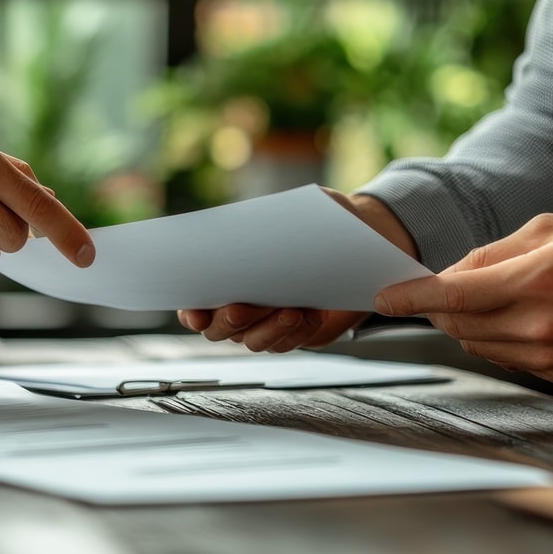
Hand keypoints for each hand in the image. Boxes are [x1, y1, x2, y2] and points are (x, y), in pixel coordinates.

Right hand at [177, 189, 417, 352]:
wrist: (362, 238)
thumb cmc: (320, 221)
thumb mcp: (296, 210)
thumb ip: (269, 219)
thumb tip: (252, 225)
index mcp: (228, 279)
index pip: (196, 305)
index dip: (191, 312)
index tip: (194, 311)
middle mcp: (243, 306)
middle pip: (220, 330)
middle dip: (229, 320)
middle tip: (241, 306)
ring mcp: (269, 323)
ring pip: (254, 341)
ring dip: (267, 329)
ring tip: (288, 311)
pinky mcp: (299, 333)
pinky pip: (289, 343)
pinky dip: (295, 332)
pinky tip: (308, 315)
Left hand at [373, 213, 552, 384]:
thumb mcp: (550, 229)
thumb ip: (493, 254)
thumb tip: (450, 276)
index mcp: (537, 282)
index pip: (453, 296)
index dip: (411, 298)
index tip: (384, 298)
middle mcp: (542, 325)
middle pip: (458, 323)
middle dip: (438, 306)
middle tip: (438, 288)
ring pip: (477, 344)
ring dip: (467, 322)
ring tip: (492, 297)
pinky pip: (506, 358)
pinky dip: (496, 338)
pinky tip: (518, 318)